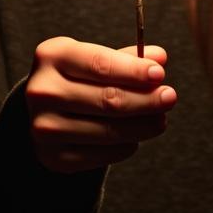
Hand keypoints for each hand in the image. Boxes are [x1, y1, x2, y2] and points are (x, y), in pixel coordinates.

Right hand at [25, 37, 176, 173]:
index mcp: (52, 56)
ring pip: (109, 130)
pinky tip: (136, 136)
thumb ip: (126, 58)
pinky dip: (126, 145)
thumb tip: (159, 58)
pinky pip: (102, 154)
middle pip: (108, 99)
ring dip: (142, 125)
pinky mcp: (53, 156)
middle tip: (169, 97)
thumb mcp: (94, 58)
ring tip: (160, 119)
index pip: (100, 65)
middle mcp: (42, 91)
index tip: (160, 75)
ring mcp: (45, 127)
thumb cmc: (76, 78)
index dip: (134, 71)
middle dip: (146, 100)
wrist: (42, 110)